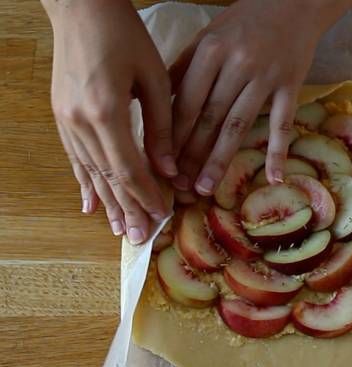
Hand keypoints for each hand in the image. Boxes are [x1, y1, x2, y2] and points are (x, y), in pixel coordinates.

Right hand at [43, 0, 173, 244]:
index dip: (146, 195)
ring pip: (90, 172)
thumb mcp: (154, 78)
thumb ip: (161, 127)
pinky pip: (75, 158)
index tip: (162, 215)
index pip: (130, 168)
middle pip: (108, 177)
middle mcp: (81, 122)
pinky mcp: (62, 116)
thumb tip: (168, 169)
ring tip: (118, 229)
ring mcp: (66, 120)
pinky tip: (89, 204)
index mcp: (106, 111)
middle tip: (139, 238)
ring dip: (106, 203)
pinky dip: (85, 183)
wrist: (80, 7)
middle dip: (126, 209)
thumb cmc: (124, 35)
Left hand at [169, 0, 351, 194]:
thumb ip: (184, 68)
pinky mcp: (291, 85)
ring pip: (239, 125)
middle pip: (209, 118)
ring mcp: (266, 77)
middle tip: (180, 186)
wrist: (293, 3)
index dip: (172, 136)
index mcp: (210, 51)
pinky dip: (278, 151)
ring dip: (220, 160)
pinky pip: (283, 123)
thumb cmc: (244, 22)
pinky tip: (273, 177)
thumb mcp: (208, 36)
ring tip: (206, 187)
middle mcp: (237, 64)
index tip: (162, 163)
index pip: (186, 102)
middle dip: (192, 155)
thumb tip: (155, 104)